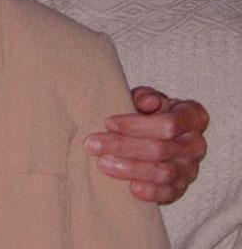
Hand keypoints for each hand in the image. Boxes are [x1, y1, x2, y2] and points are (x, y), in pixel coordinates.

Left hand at [84, 86, 208, 203]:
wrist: (153, 136)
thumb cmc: (147, 113)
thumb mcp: (145, 99)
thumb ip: (145, 97)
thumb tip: (148, 102)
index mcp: (193, 116)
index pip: (169, 124)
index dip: (137, 125)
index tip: (108, 123)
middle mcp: (196, 143)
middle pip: (161, 148)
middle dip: (123, 147)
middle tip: (93, 145)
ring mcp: (191, 168)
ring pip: (163, 172)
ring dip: (130, 169)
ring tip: (102, 163)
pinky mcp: (181, 187)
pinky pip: (168, 193)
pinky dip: (151, 192)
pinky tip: (130, 188)